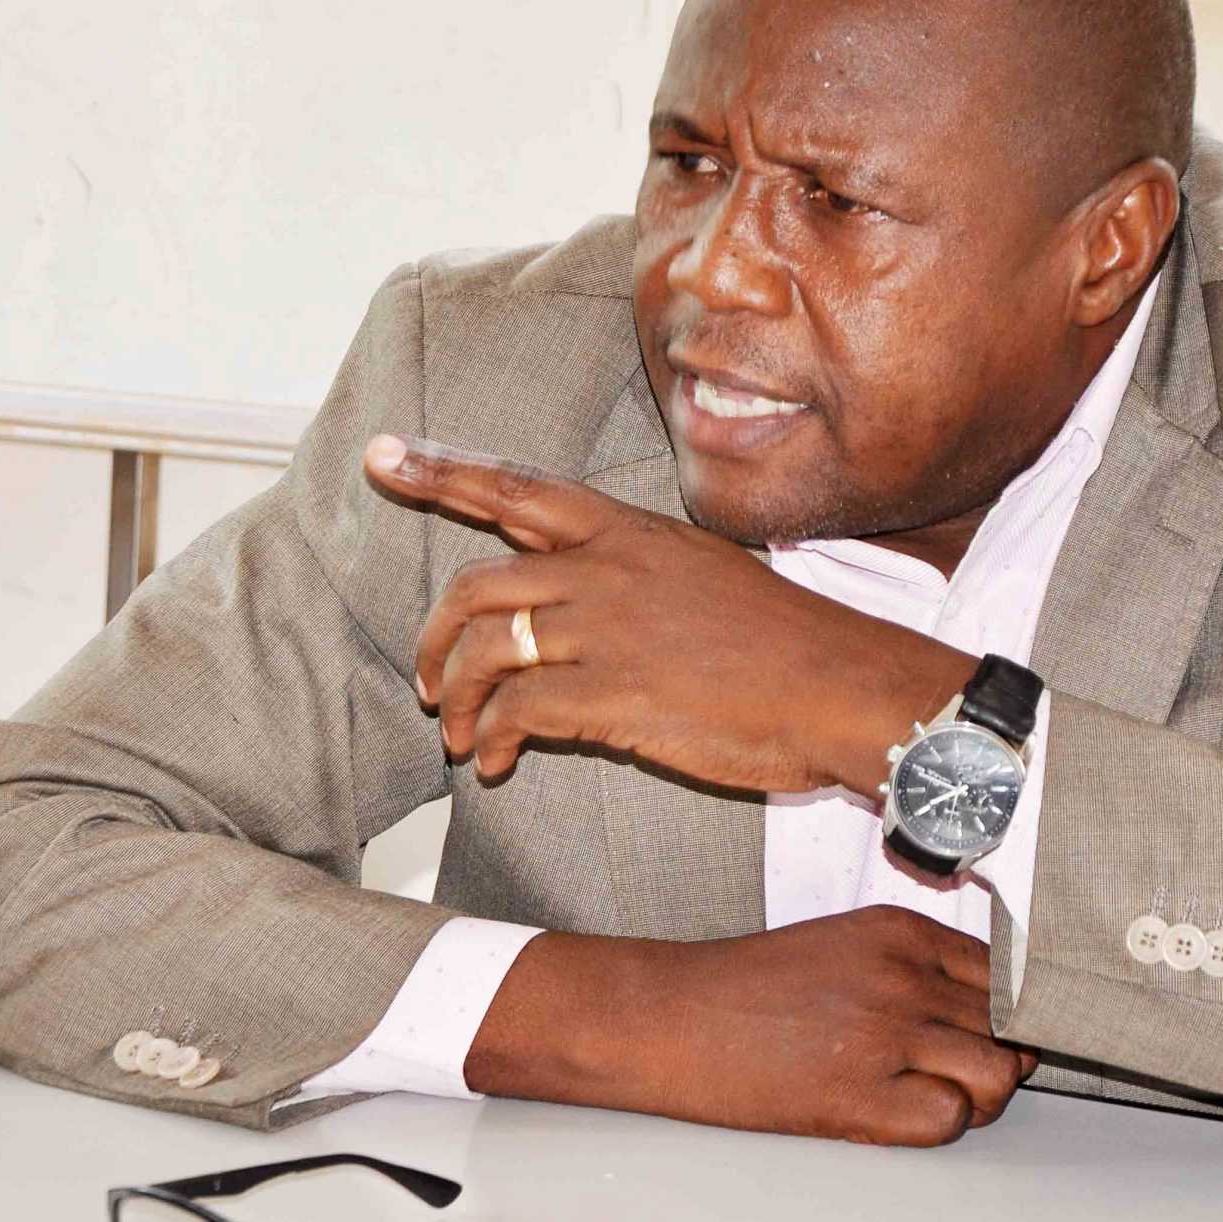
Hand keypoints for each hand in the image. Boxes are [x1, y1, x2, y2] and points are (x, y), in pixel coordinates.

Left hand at [363, 433, 974, 794]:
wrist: (840, 687)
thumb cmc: (783, 641)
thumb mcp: (704, 573)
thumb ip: (635, 574)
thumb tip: (584, 596)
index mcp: (627, 532)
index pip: (515, 489)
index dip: (442, 474)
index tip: (382, 457)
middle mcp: (606, 569)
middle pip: (476, 586)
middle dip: (433, 639)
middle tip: (426, 682)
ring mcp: (606, 631)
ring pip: (483, 653)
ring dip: (456, 701)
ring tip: (459, 737)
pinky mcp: (613, 695)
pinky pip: (515, 713)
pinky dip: (490, 740)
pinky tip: (495, 764)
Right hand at [463, 906, 1038, 1145]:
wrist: (670, 1017)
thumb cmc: (747, 985)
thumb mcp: (842, 943)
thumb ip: (913, 963)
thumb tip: (987, 1009)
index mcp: (901, 930)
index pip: (1007, 972)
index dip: (1013, 1010)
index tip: (998, 1030)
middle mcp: (904, 977)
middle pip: (1011, 1027)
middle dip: (999, 1055)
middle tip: (959, 1068)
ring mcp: (886, 1036)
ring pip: (998, 1076)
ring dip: (980, 1094)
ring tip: (935, 1094)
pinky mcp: (860, 1096)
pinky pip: (950, 1121)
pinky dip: (940, 1124)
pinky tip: (901, 1113)